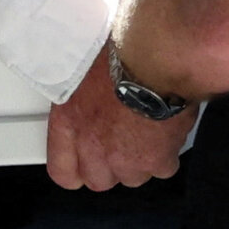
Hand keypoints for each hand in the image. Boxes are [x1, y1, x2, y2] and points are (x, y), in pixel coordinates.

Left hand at [46, 45, 192, 189]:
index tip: (84, 161)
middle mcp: (93, 147)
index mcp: (68, 123)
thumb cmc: (119, 49)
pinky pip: (162, 168)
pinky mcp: (155, 161)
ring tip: (147, 128)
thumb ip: (78, 92)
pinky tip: (167, 129)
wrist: (155, 56)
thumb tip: (80, 88)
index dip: (76, 168)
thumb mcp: (84, 66)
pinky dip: (167, 153)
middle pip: (99, 179)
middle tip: (123, 137)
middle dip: (111, 163)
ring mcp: (124, 159)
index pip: (62, 170)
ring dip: (139, 159)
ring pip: (132, 176)